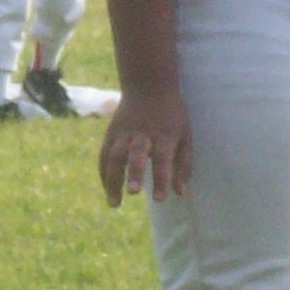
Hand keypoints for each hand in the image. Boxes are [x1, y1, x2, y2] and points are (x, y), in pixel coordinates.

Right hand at [99, 85, 192, 207]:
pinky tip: (108, 190)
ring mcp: (124, 132)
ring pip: (115, 155)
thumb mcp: (185, 135)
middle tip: (134, 192)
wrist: (148, 85)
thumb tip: (180, 193)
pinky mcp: (111, 133)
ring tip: (114, 204)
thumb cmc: (171, 116)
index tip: (160, 199)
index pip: (163, 159)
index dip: (161, 178)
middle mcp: (142, 133)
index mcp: (164, 135)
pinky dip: (104, 174)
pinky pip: (104, 155)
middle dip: (135, 173)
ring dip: (113, 180)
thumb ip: (184, 164)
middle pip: (136, 154)